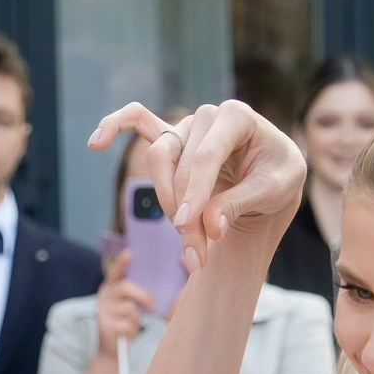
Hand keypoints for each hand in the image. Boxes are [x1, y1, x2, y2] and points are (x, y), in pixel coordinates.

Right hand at [89, 100, 304, 271]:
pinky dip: (115, 126)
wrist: (272, 177)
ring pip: (157, 160)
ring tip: (186, 241)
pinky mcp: (171, 139)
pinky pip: (136, 121)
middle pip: (178, 163)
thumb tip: (209, 226)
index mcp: (238, 117)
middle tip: (198, 256)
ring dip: (165, 201)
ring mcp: (186, 127)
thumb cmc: (277, 177)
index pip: (207, 155)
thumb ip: (239, 204)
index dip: (196, 193)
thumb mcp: (274, 192)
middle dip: (184, 212)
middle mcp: (208, 116)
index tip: (187, 227)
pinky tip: (96, 141)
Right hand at [94, 251, 155, 357]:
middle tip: (152, 305)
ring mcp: (103, 310)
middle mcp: (105, 294)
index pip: (115, 270)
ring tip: (134, 323)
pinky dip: (132, 329)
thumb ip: (151, 288)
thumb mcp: (138, 303)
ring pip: (129, 309)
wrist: (114, 347)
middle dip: (143, 295)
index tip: (129, 253)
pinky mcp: (104, 325)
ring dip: (137, 318)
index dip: (121, 262)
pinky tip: (127, 332)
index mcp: (114, 285)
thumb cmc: (131, 320)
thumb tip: (178, 267)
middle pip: (125, 287)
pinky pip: (126, 324)